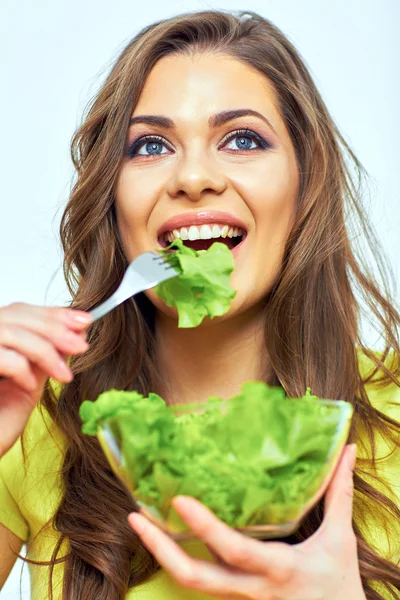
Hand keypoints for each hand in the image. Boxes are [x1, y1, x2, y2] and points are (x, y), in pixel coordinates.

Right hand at [0, 302, 91, 457]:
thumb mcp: (29, 384)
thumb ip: (46, 357)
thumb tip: (76, 334)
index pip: (21, 311)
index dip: (54, 314)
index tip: (84, 321)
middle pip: (16, 315)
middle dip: (55, 329)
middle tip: (81, 346)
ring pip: (11, 332)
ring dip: (46, 352)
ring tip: (64, 375)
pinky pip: (1, 356)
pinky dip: (22, 368)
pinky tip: (31, 385)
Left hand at [128, 444, 365, 599]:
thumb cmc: (338, 583)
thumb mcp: (341, 539)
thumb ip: (340, 493)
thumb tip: (347, 451)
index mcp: (277, 570)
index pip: (235, 551)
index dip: (206, 528)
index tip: (180, 501)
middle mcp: (251, 590)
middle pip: (196, 579)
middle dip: (161, 550)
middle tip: (136, 518)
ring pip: (192, 584)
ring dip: (163, 554)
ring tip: (141, 522)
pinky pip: (202, 583)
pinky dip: (179, 560)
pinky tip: (166, 537)